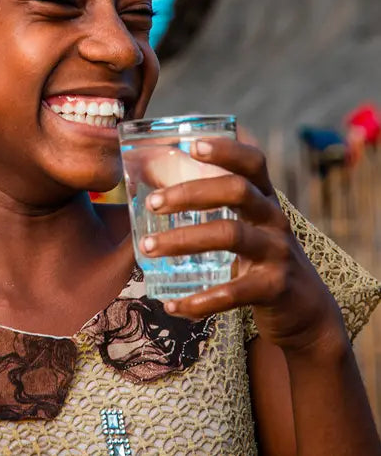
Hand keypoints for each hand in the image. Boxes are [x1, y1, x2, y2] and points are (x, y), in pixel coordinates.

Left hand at [140, 137, 345, 353]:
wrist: (307, 311)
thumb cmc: (261, 260)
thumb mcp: (249, 227)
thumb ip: (215, 211)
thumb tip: (149, 198)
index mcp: (265, 199)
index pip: (253, 162)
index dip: (226, 149)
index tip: (192, 144)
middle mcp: (275, 218)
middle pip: (236, 190)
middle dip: (189, 192)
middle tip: (152, 203)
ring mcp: (278, 252)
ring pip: (230, 234)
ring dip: (182, 239)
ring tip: (147, 248)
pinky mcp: (276, 287)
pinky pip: (233, 292)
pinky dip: (199, 300)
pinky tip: (172, 306)